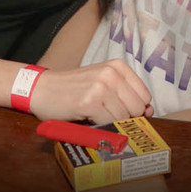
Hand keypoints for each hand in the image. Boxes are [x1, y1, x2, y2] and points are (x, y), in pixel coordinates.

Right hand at [28, 60, 153, 122]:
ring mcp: (100, 87)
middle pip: (137, 108)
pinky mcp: (89, 102)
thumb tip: (149, 111)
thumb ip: (126, 95)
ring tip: (93, 113)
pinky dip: (99, 125)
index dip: (135, 109)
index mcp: (117, 66)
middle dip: (124, 117)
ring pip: (123, 117)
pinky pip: (108, 122)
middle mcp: (111, 73)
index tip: (121, 110)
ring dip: (109, 121)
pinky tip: (86, 117)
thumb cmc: (73, 89)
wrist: (41, 89)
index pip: (144, 96)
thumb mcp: (102, 84)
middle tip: (104, 113)